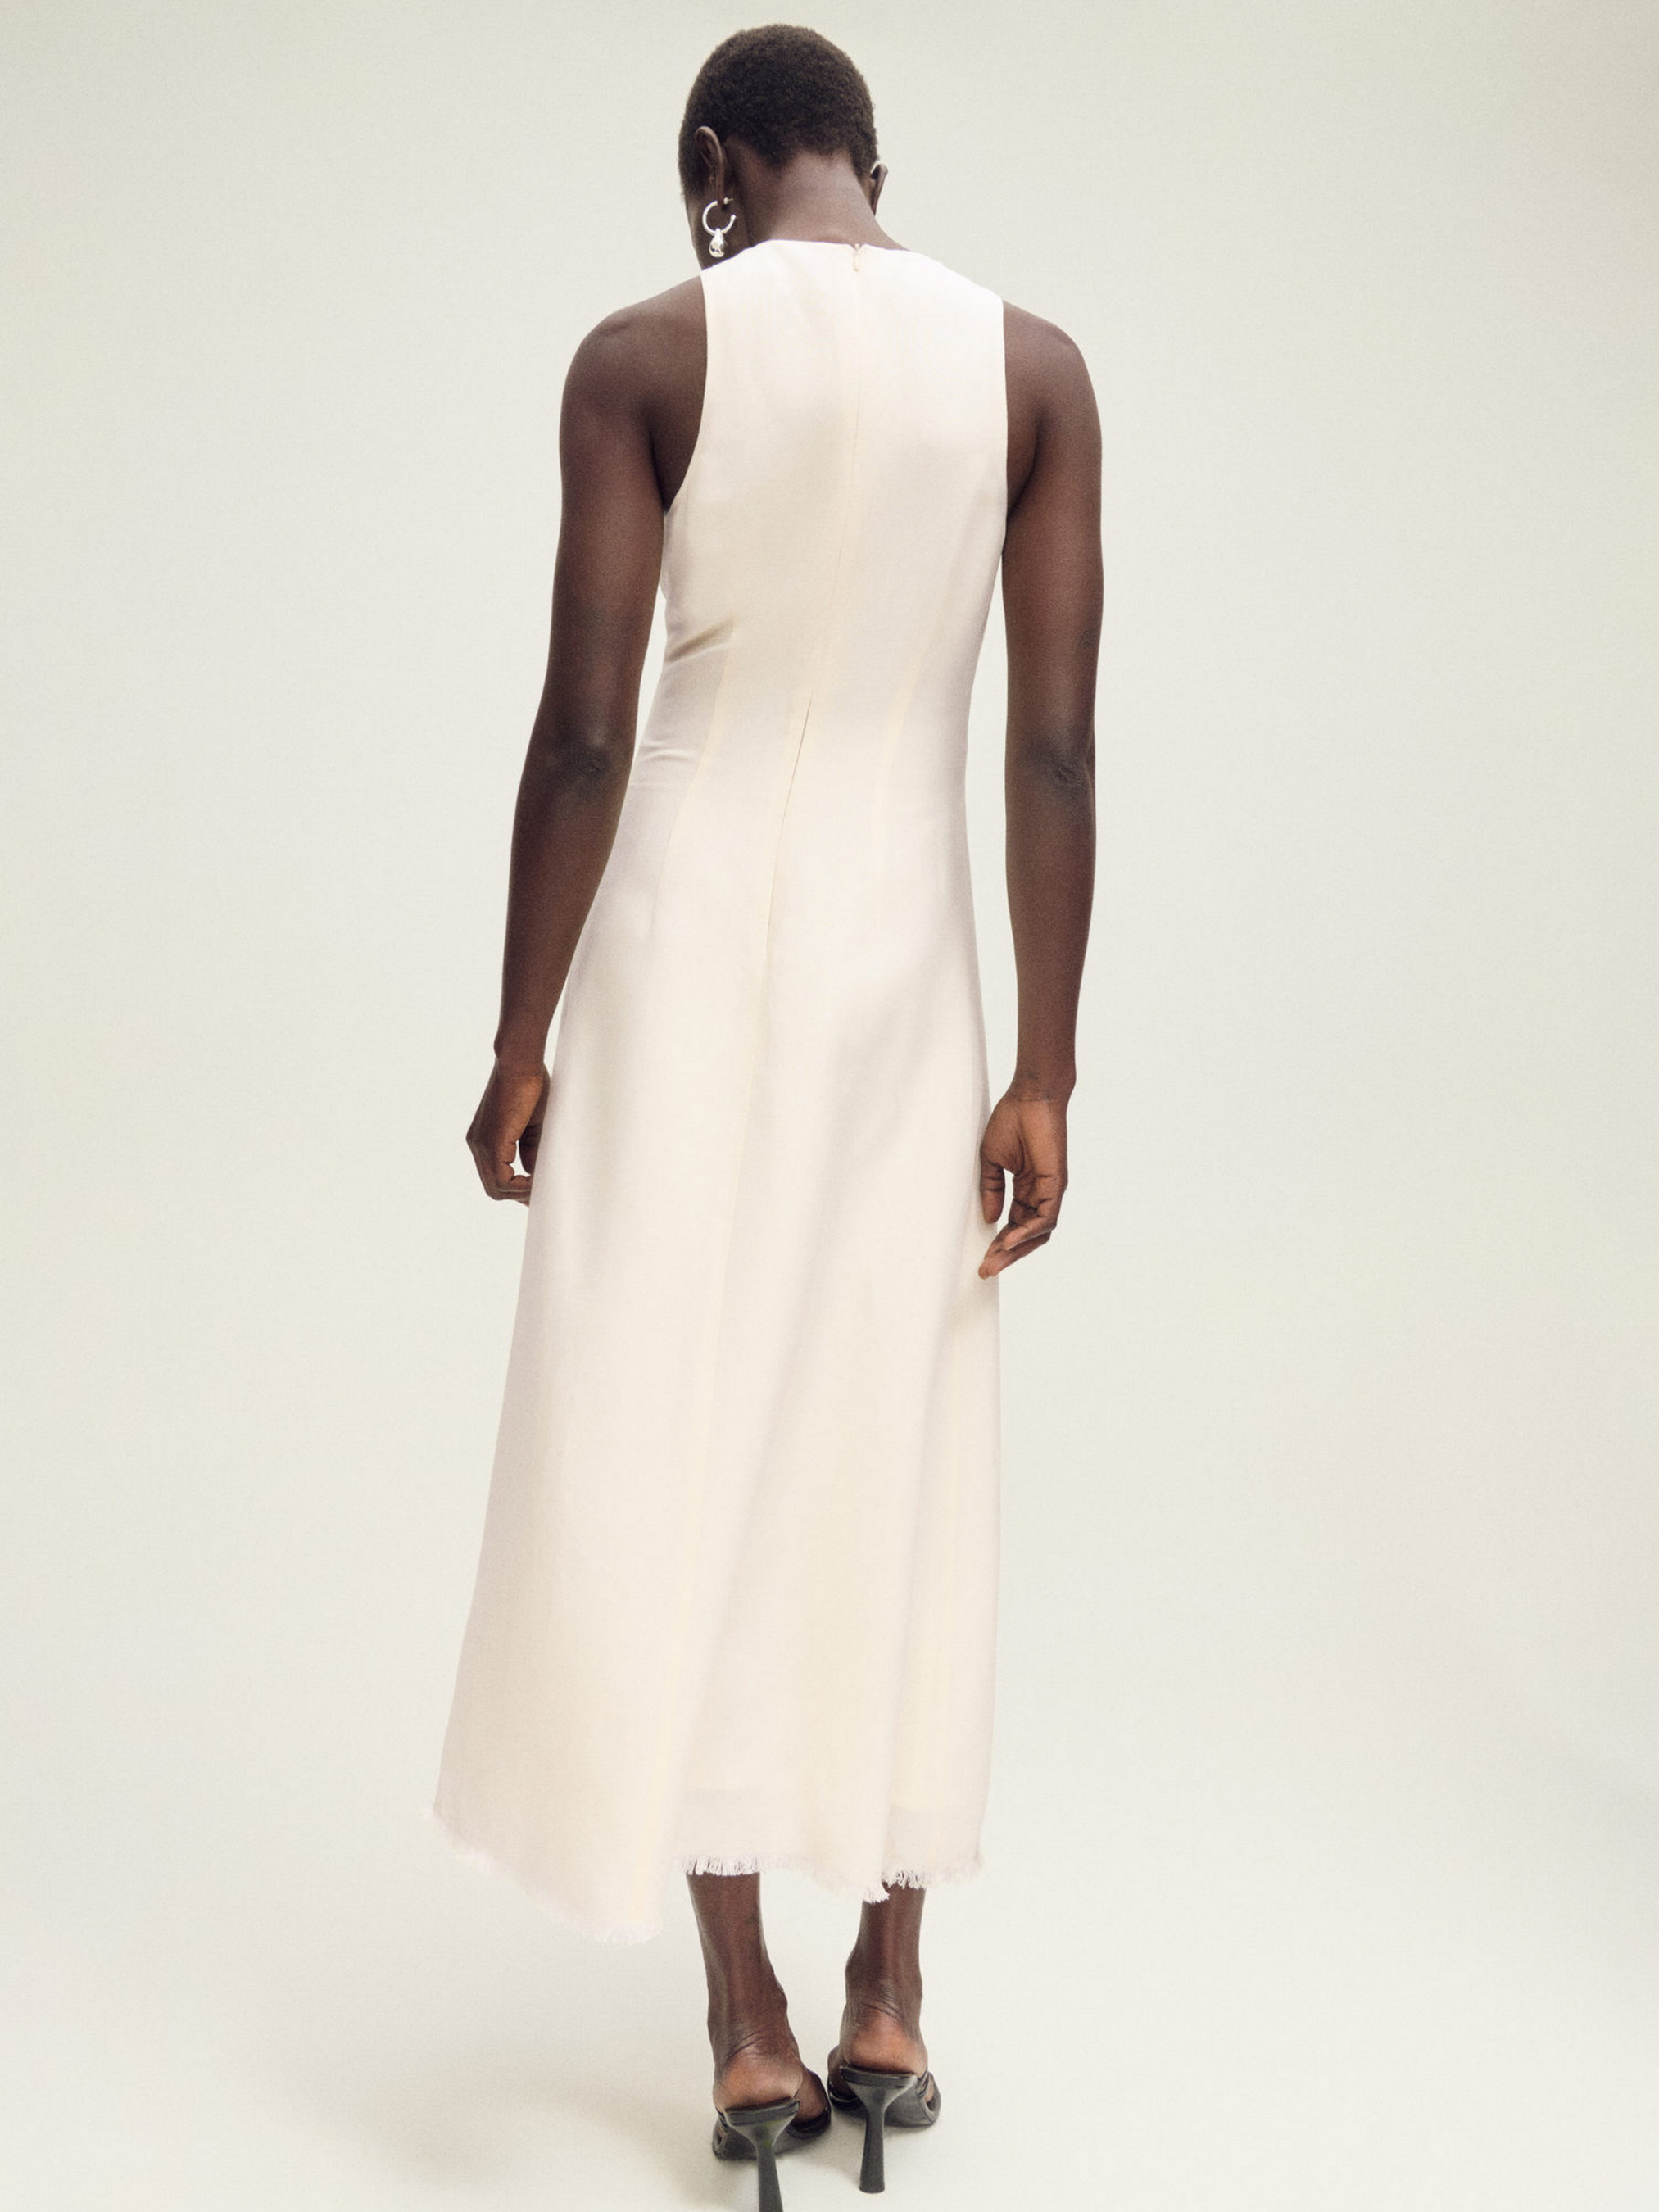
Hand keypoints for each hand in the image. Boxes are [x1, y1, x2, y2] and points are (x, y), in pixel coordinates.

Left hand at [466, 1059, 549, 1203]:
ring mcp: (481, 1145)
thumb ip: (529, 1152)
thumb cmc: (531, 1087)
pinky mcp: (492, 1143)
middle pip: (493, 1189)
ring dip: (522, 1193)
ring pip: (496, 1188)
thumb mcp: (531, 1128)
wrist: (521, 1063)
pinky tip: (538, 1180)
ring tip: (544, 1188)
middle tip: (543, 1196)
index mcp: (484, 1140)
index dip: (517, 1188)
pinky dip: (521, 1186)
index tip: (539, 1189)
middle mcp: (476, 1145)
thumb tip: (533, 1175)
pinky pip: (502, 1179)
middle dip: (519, 1196)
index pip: (495, 1177)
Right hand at [978, 1088, 1067, 1276]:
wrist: (1031, 1097)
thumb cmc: (1012, 1121)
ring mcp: (1049, 1191)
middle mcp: (1040, 1194)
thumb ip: (991, 1190)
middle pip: (1027, 1235)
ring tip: (994, 1260)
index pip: (1014, 1225)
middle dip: (1006, 1255)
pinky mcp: (1056, 1184)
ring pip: (1037, 1232)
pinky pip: (1045, 1217)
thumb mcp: (992, 1161)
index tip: (982, 1260)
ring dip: (1016, 1249)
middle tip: (986, 1270)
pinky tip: (1009, 1239)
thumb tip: (991, 1219)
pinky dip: (1028, 1231)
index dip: (999, 1244)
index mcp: (1026, 1189)